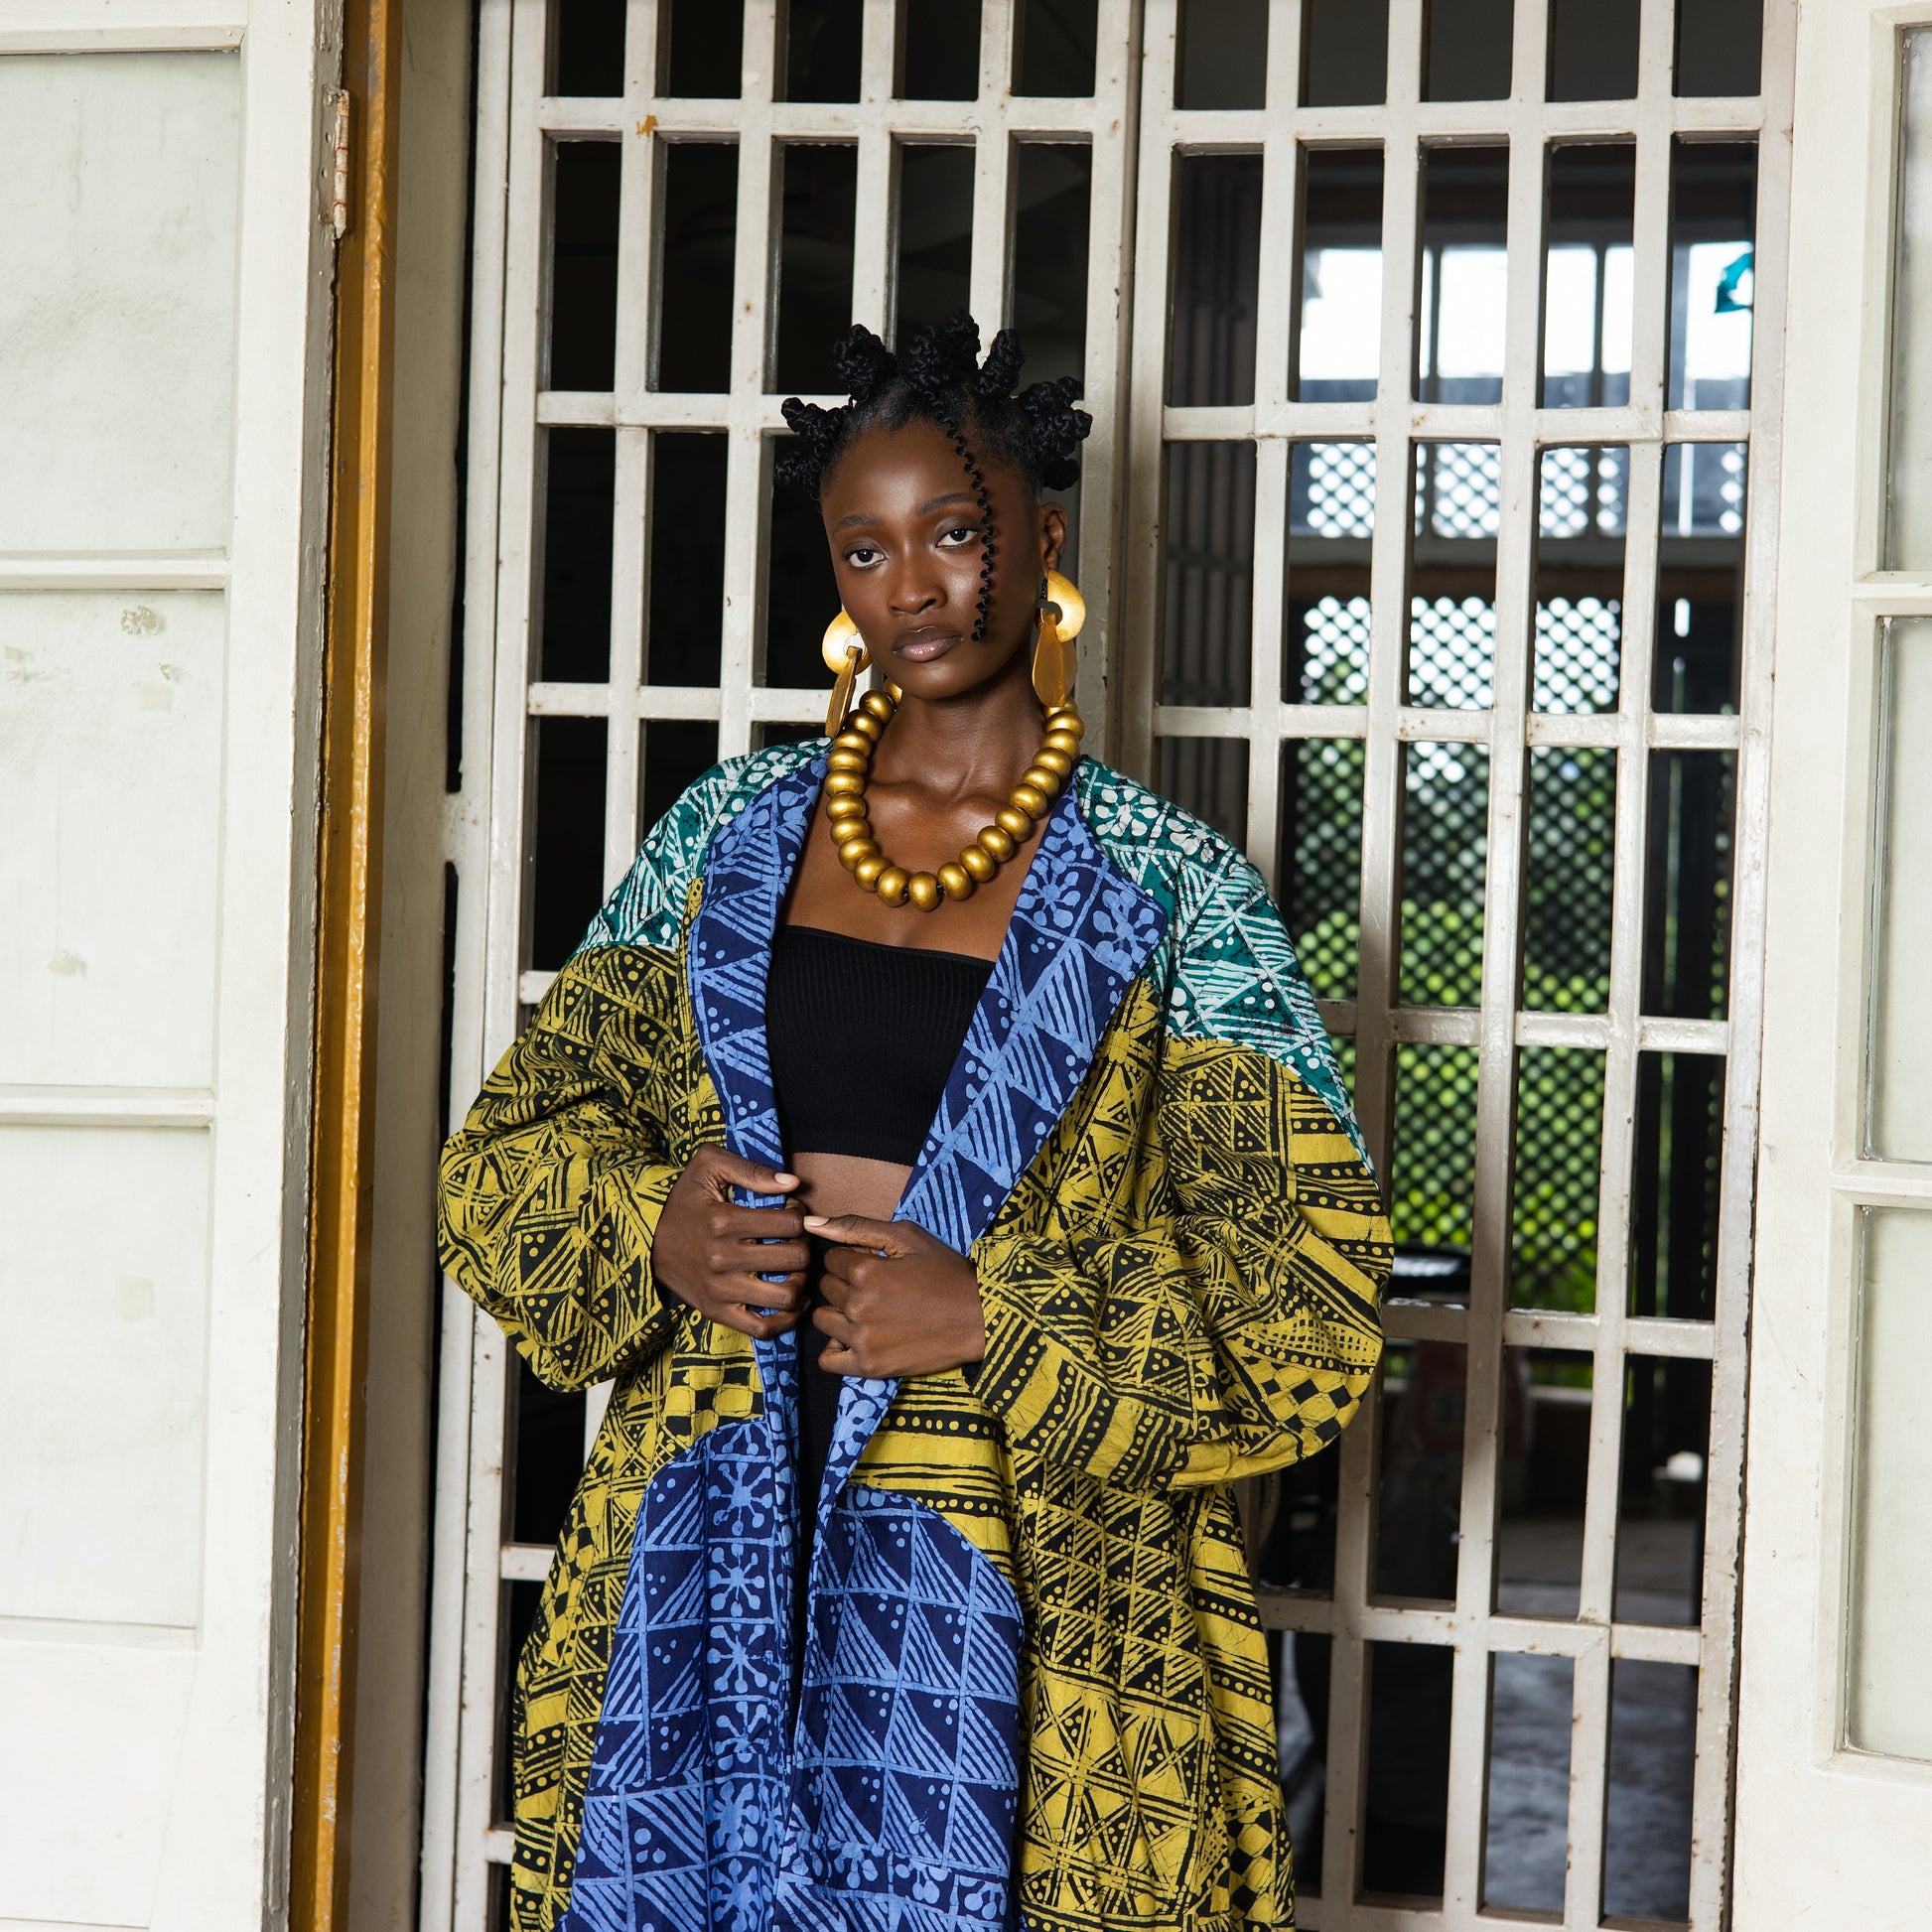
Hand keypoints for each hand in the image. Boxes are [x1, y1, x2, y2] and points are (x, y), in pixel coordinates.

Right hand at [650, 1148, 808, 1339]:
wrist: (645, 1239)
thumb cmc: (684, 1200)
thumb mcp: (707, 1166)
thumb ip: (750, 1169)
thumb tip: (792, 1183)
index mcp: (723, 1222)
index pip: (790, 1224)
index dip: (799, 1215)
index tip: (791, 1213)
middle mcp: (722, 1259)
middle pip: (794, 1258)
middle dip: (804, 1245)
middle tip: (796, 1240)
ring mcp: (720, 1290)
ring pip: (785, 1295)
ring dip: (800, 1281)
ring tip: (794, 1268)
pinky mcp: (716, 1311)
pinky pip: (762, 1328)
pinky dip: (786, 1319)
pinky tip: (794, 1299)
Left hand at [804, 1214, 986, 1378]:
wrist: (979, 1318)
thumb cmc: (945, 1273)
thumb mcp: (907, 1237)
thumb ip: (856, 1227)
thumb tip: (810, 1224)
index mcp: (865, 1270)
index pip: (830, 1259)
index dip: (852, 1259)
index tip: (876, 1266)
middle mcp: (858, 1305)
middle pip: (827, 1287)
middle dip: (846, 1283)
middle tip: (878, 1287)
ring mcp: (862, 1339)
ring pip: (823, 1320)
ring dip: (840, 1313)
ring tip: (869, 1311)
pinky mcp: (869, 1366)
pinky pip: (828, 1359)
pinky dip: (837, 1348)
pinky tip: (859, 1336)